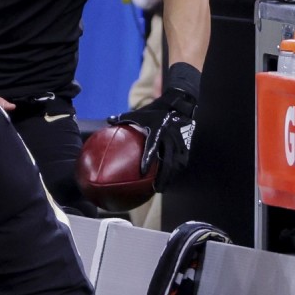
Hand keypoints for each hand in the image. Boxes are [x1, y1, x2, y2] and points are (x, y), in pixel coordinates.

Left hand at [110, 64, 199, 189]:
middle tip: (156, 189)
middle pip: (168, 162)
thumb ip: (122, 118)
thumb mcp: (138, 113)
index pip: (151, 148)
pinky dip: (176, 171)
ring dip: (171, 177)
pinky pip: (181, 161)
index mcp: (157, 132)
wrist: (179, 105)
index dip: (147, 160)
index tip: (142, 172)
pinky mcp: (186, 145)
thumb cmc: (155, 110)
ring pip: (176, 164)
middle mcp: (170, 139)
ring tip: (163, 188)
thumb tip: (107, 121)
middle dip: (163, 177)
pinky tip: (170, 179)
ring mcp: (180, 143)